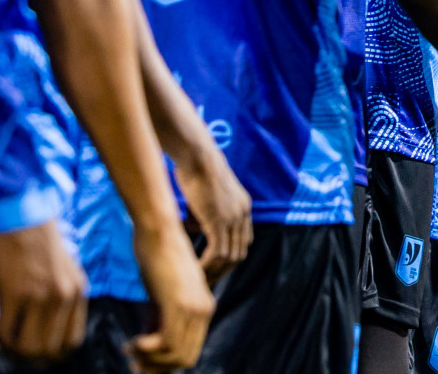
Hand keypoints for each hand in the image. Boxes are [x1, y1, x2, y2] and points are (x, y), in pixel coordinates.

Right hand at [0, 218, 87, 360]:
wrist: (25, 218)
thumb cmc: (43, 242)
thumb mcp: (68, 270)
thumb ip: (67, 298)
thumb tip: (52, 329)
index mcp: (79, 291)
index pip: (73, 340)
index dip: (54, 351)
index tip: (39, 347)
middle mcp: (64, 296)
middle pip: (50, 349)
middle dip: (30, 353)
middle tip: (16, 344)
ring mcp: (40, 296)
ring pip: (27, 346)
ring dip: (12, 346)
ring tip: (3, 334)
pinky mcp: (15, 293)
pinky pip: (5, 330)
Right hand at [129, 221, 215, 370]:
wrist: (159, 230)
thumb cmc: (155, 257)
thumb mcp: (160, 293)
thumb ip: (159, 318)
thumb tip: (147, 345)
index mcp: (203, 307)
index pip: (189, 352)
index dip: (163, 363)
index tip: (139, 359)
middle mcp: (204, 309)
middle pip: (185, 359)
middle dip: (156, 365)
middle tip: (132, 359)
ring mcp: (195, 307)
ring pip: (177, 357)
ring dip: (149, 359)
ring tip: (131, 348)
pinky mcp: (180, 303)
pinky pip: (167, 345)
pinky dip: (146, 350)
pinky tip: (132, 341)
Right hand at [172, 142, 252, 284]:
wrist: (197, 155)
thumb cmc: (196, 170)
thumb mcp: (206, 196)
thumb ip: (205, 214)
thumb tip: (194, 228)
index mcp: (243, 208)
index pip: (243, 242)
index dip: (229, 258)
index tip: (214, 269)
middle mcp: (243, 214)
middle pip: (239, 253)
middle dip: (223, 270)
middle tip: (205, 281)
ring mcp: (233, 217)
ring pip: (229, 256)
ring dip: (214, 270)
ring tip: (197, 278)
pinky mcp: (219, 219)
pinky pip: (217, 251)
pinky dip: (206, 264)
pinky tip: (194, 268)